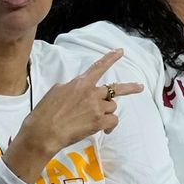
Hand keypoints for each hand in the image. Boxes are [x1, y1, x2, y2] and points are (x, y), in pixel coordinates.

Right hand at [5, 49, 143, 182]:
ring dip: (107, 112)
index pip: (98, 67)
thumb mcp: (56, 91)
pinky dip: (110, 126)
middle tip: (139, 87)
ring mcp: (96, 107)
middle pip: (114, 90)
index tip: (120, 52)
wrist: (44, 131)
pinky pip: (113, 121)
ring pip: (112, 107)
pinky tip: (103, 130)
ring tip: (96, 120)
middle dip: (129, 88)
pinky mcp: (99, 122)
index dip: (111, 58)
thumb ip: (72, 88)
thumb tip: (79, 92)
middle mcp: (91, 93)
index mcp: (80, 83)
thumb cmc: (45, 113)